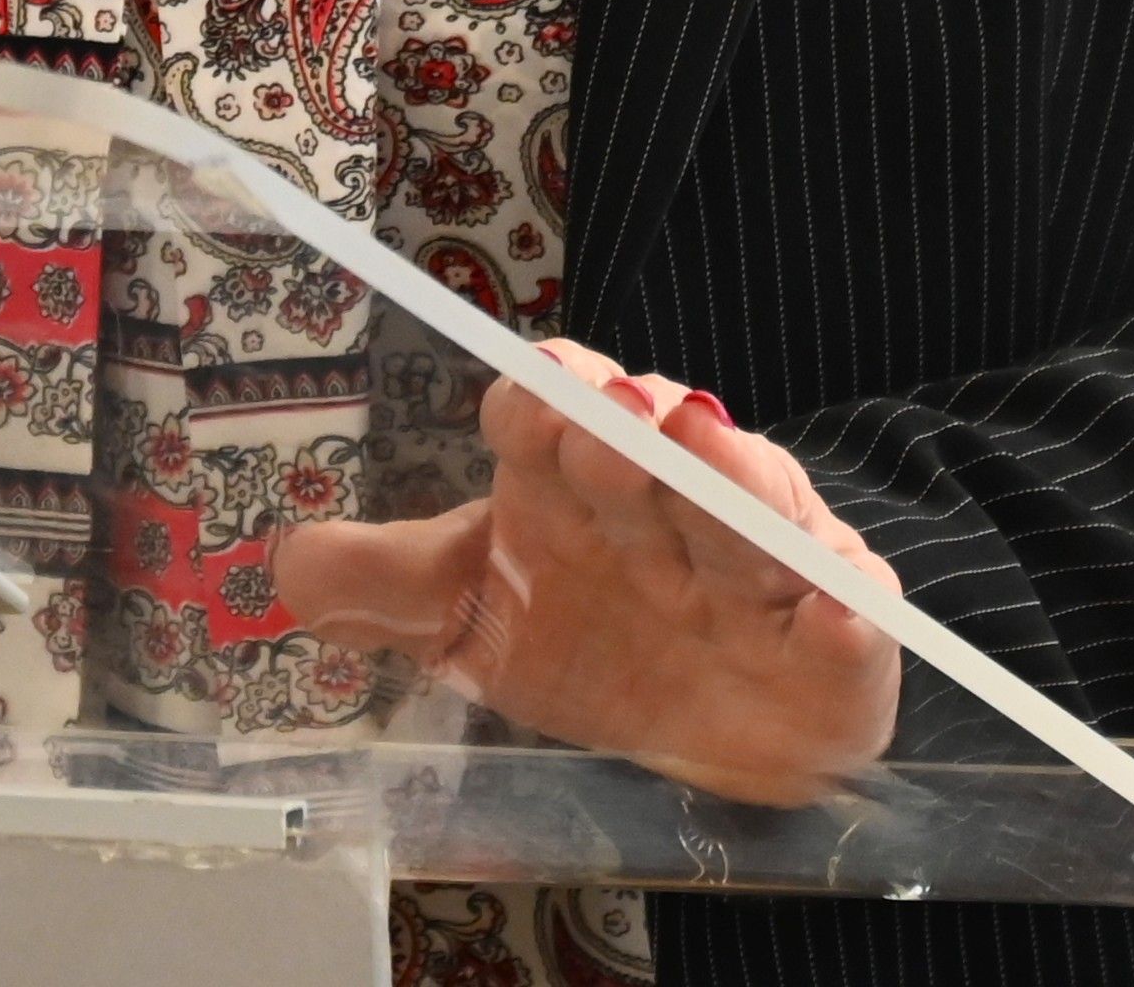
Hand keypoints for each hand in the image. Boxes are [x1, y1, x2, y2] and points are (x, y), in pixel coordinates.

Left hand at [268, 338, 903, 806]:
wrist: (738, 733)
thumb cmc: (606, 643)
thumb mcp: (482, 624)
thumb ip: (389, 591)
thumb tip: (284, 564)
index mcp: (578, 491)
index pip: (551, 419)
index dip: (540, 404)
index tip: (530, 400)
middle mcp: (668, 510)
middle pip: (649, 451)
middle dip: (624, 428)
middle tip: (603, 415)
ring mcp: (759, 569)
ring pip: (746, 512)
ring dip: (724, 474)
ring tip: (697, 440)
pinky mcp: (839, 637)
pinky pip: (849, 624)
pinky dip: (843, 617)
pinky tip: (833, 610)